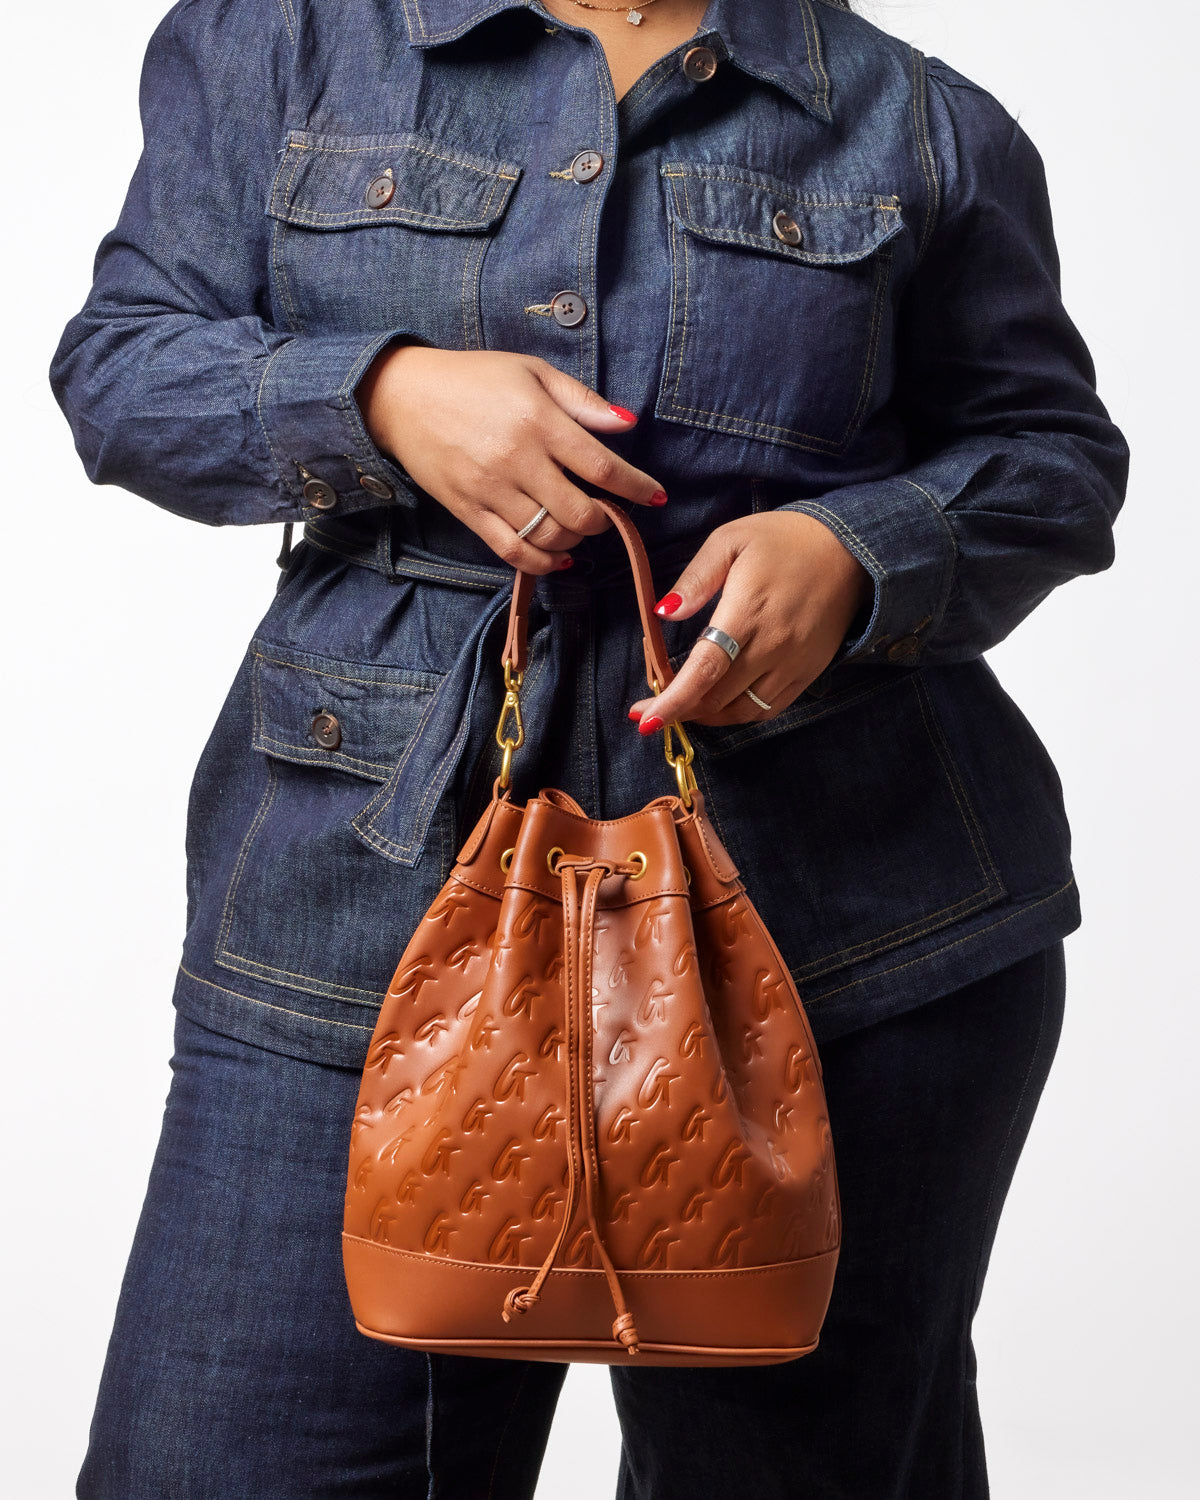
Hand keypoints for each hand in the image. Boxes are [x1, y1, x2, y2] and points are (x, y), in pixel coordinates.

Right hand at [355, 344, 667, 572]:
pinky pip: (512, 550)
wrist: (403, 396)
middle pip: (577, 511)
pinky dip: (542, 562)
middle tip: (607, 512)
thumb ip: (582, 401)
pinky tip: (560, 555)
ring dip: (574, 539)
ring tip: (578, 526)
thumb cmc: (475, 379)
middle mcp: (515, 458)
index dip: (635, 486)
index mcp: (537, 419)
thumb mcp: (533, 373)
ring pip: (548, 535)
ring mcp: (489, 489)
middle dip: (603, 520)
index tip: (656, 496)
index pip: (600, 465)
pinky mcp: (468, 510)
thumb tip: (627, 424)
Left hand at [628, 512, 872, 730]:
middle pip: (718, 698)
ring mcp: (794, 664)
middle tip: (654, 707)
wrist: (851, 548)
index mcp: (746, 612)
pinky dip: (740, 713)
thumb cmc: (784, 539)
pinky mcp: (810, 672)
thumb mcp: (731, 539)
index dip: (673, 700)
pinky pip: (770, 709)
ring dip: (709, 716)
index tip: (645, 719)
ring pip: (743, 711)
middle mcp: (772, 647)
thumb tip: (664, 613)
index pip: (704, 671)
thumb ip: (695, 578)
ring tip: (685, 707)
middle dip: (680, 710)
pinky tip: (722, 703)